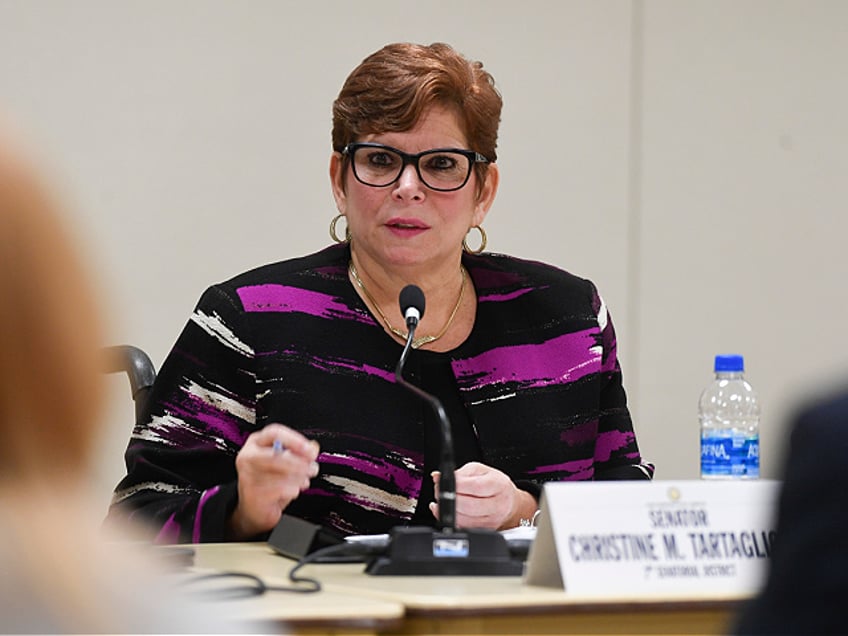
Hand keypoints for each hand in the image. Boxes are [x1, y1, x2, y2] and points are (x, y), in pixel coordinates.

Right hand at [228, 423, 319, 539]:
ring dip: (298, 478)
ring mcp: (248, 475)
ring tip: (303, 481)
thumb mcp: (288, 463)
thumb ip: (301, 453)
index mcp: (256, 443)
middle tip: (312, 468)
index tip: (309, 450)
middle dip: (298, 462)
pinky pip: (280, 489)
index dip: (294, 440)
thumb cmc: (271, 482)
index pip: (274, 433)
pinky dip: (292, 490)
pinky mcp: (252, 494)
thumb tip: (313, 447)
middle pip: (276, 453)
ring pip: (280, 473)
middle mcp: (248, 456)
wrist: (255, 508)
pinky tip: (293, 491)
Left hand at [429, 461, 536, 529]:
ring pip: (463, 520)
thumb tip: (438, 477)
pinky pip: (463, 528)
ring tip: (443, 500)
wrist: (510, 503)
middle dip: (448, 499)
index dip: (456, 485)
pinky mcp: (484, 531)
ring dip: (447, 510)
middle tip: (439, 491)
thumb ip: (459, 473)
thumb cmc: (494, 485)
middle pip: (468, 506)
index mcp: (498, 485)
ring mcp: (491, 521)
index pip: (475, 487)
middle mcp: (497, 505)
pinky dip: (451, 520)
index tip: (443, 482)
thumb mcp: (480, 470)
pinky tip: (446, 511)